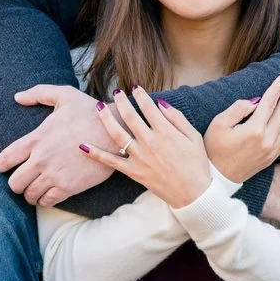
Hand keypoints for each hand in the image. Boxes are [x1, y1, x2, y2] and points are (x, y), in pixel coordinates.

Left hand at [0, 84, 116, 206]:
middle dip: (16, 183)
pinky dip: (45, 200)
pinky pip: (47, 202)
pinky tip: (48, 194)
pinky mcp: (69, 187)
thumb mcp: (63, 94)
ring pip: (30, 196)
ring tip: (35, 188)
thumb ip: (38, 93)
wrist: (116, 131)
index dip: (1, 165)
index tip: (5, 166)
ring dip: (31, 193)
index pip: (5, 160)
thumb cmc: (89, 111)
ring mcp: (55, 175)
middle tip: (23, 179)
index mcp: (36, 139)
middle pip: (14, 184)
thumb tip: (17, 97)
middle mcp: (41, 160)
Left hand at [90, 87, 214, 208]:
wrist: (193, 193)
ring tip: (98, 106)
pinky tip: (82, 145)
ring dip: (106, 119)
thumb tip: (160, 103)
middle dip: (121, 101)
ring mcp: (140, 157)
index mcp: (166, 132)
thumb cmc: (196, 164)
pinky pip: (111, 162)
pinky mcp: (133, 172)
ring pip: (117, 134)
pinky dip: (96, 154)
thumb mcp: (194, 136)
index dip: (140, 94)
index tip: (135, 87)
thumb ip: (177, 118)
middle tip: (116, 91)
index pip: (149, 107)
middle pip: (130, 116)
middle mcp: (150, 142)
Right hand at [204, 73, 279, 182]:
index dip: (277, 88)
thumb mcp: (218, 125)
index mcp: (253, 130)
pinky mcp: (274, 155)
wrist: (217, 177)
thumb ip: (237, 109)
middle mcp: (267, 140)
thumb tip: (257, 101)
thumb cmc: (214, 149)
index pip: (269, 103)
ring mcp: (272, 149)